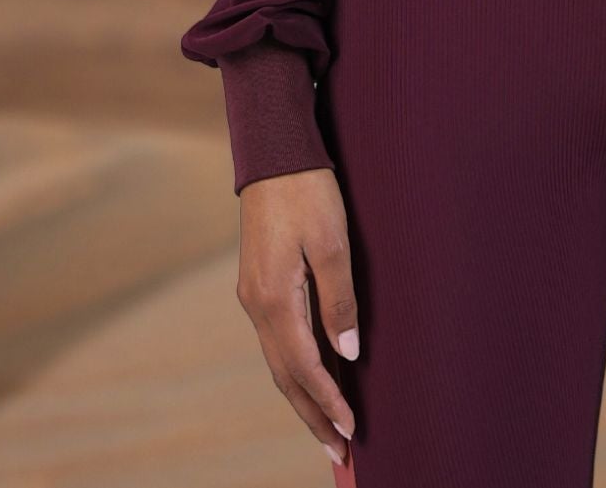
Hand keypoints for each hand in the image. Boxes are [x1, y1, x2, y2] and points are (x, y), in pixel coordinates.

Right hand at [237, 167, 360, 470]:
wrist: (274, 153)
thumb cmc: (308, 191)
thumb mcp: (332, 242)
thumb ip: (339, 300)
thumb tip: (348, 353)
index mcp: (274, 298)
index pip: (303, 367)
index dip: (328, 401)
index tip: (352, 429)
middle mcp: (257, 305)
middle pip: (285, 376)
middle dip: (312, 415)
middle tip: (338, 452)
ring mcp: (254, 296)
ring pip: (278, 361)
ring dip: (303, 397)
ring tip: (327, 428)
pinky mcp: (259, 284)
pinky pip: (277, 341)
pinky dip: (295, 368)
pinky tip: (312, 376)